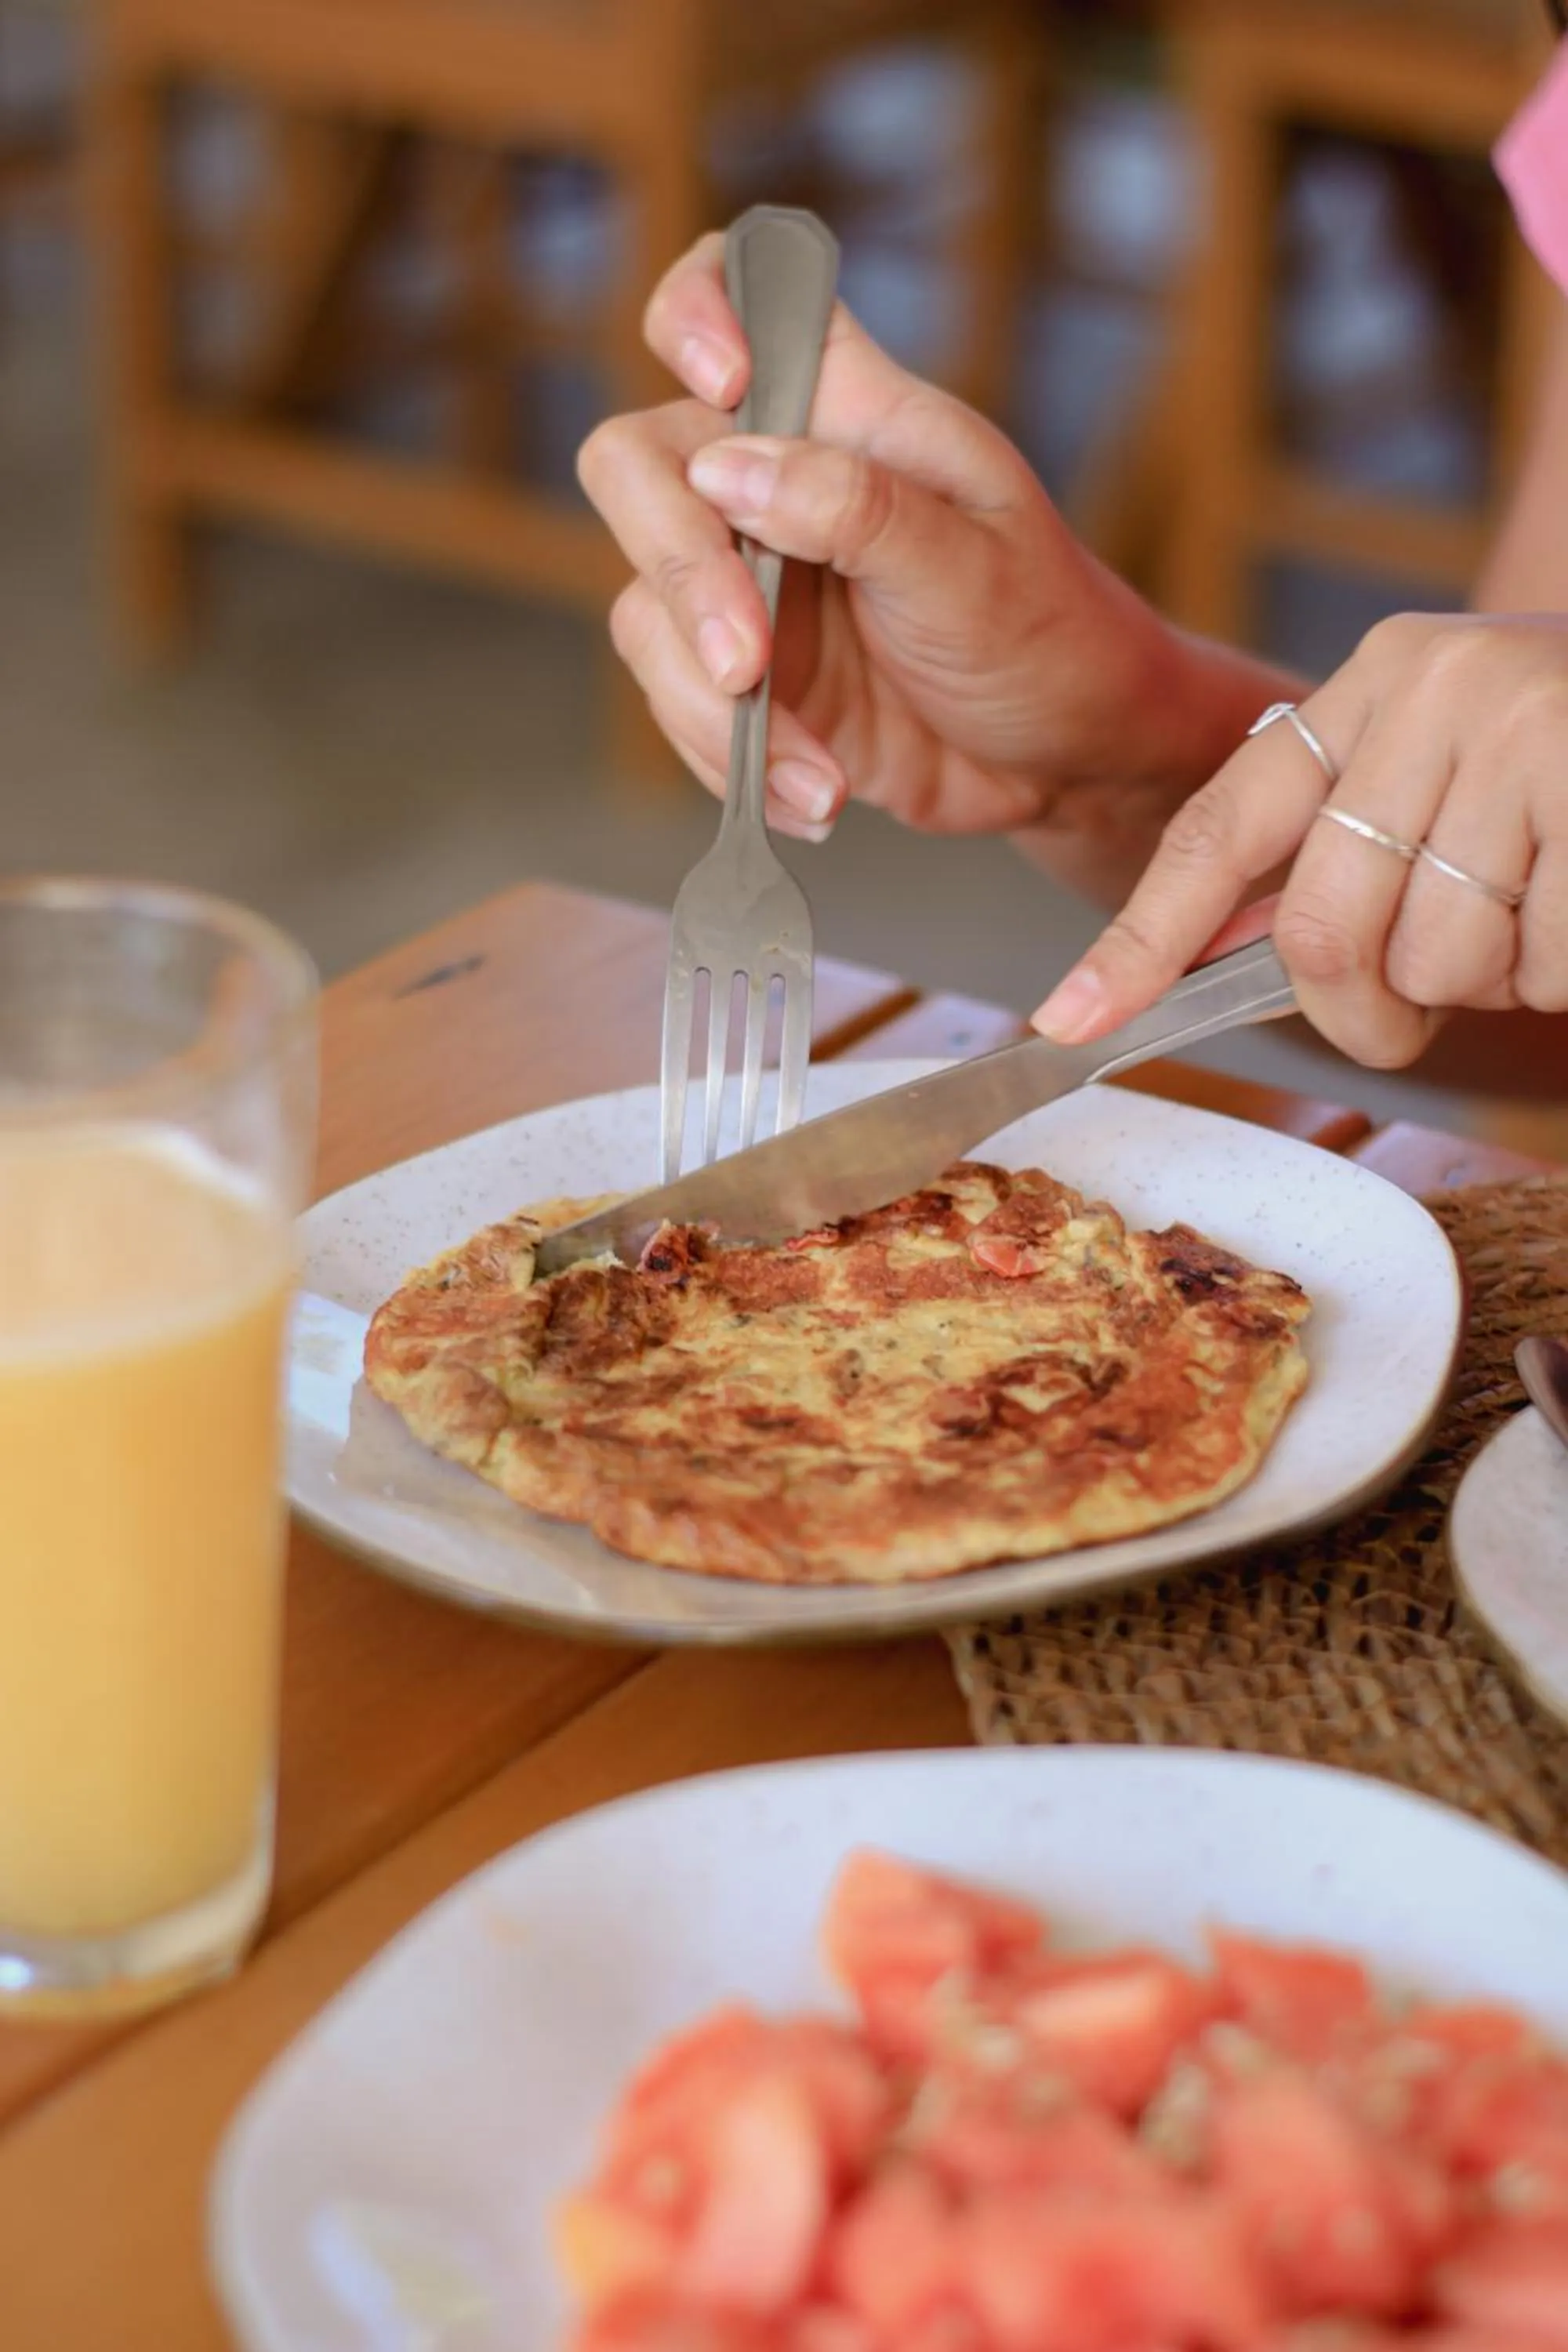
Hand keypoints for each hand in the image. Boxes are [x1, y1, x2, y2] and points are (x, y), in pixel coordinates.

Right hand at [577, 233, 1218, 853]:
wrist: (1069, 759)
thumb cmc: (1048, 633)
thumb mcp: (975, 567)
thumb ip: (857, 509)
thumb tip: (728, 467)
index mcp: (849, 411)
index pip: (736, 289)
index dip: (696, 311)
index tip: (725, 386)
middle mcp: (777, 480)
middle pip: (639, 467)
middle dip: (678, 571)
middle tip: (746, 668)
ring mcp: (749, 581)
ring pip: (644, 609)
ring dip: (714, 710)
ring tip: (821, 781)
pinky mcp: (745, 675)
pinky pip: (678, 704)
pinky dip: (732, 765)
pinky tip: (814, 800)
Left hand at [1033, 613, 1567, 1068]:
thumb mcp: (1445, 770)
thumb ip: (1335, 849)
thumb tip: (1206, 959)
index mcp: (1378, 678)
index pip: (1219, 825)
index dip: (1140, 939)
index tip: (1068, 1022)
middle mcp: (1442, 685)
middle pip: (1322, 931)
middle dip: (1364, 1008)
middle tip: (1415, 1003)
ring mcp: (1531, 731)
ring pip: (1438, 962)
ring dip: (1492, 982)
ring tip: (1543, 905)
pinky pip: (1541, 963)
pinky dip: (1565, 971)